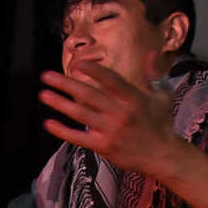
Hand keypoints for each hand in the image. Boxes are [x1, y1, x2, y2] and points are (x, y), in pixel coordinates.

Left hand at [39, 64, 181, 176]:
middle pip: (89, 95)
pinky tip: (49, 123)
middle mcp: (120, 113)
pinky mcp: (104, 147)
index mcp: (133, 98)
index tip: (76, 63)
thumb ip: (153, 74)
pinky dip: (63, 131)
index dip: (92, 70)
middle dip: (66, 84)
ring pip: (81, 114)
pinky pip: (79, 138)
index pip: (109, 79)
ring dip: (60, 104)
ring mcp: (111, 130)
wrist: (163, 155)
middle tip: (47, 76)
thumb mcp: (162, 95)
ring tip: (43, 94)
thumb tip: (152, 52)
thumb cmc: (162, 123)